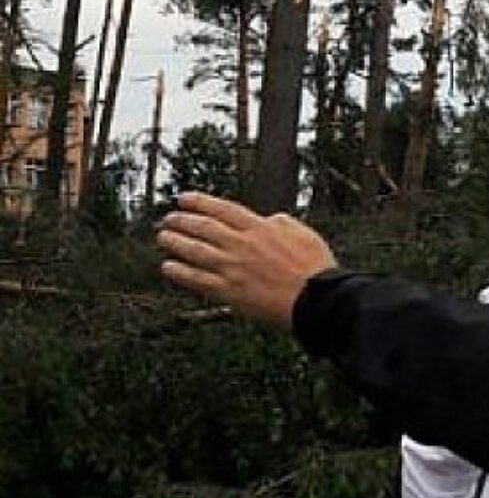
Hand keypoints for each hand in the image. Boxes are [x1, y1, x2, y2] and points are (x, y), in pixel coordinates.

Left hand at [156, 192, 335, 329]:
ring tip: (163, 237)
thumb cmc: (316, 269)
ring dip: (175, 242)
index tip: (184, 199)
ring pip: (195, 250)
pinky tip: (168, 267)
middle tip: (168, 218)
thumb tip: (271, 218)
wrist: (316, 299)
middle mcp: (241, 245)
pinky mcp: (229, 291)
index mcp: (260, 229)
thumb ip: (284, 223)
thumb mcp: (305, 234)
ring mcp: (233, 268)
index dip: (200, 202)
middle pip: (203, 227)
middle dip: (182, 220)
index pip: (223, 209)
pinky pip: (197, 279)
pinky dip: (180, 272)